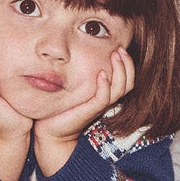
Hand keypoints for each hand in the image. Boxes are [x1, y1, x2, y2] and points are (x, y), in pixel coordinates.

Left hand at [32, 47, 135, 174]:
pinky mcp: (89, 112)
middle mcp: (106, 101)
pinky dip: (105, 86)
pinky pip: (103, 99)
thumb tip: (77, 51)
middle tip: (120, 49)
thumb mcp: (74, 88)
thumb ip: (81, 75)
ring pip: (120, 89)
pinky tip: (101, 74)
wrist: (51, 132)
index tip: (119, 48)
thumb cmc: (60, 108)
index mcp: (105, 95)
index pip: (126, 80)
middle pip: (128, 83)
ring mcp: (98, 107)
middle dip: (127, 64)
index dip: (127, 64)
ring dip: (120, 71)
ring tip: (114, 56)